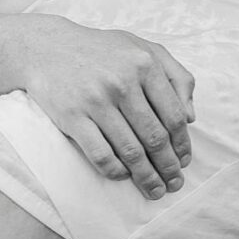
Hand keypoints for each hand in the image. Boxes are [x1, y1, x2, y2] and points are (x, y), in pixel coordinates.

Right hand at [19, 16, 194, 199]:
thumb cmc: (102, 51)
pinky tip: (123, 176)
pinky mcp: (72, 117)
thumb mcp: (143, 49)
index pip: (173, 116)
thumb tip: (191, 117)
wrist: (48, 48)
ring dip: (146, 177)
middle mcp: (122, 82)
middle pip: (155, 138)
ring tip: (154, 190)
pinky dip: (115, 171)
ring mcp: (96, 100)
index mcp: (145, 65)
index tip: (184, 162)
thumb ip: (176, 76)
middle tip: (173, 184)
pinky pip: (100, 155)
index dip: (182, 145)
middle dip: (168, 167)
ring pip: (130, 151)